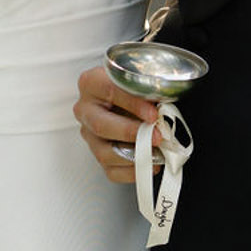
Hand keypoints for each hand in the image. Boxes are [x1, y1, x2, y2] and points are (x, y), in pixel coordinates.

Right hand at [74, 62, 159, 183]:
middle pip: (101, 126)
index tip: (153, 114)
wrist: (129, 95)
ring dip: (134, 155)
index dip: (133, 104)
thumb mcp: (141, 79)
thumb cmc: (134, 85)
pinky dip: (133, 171)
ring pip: (105, 153)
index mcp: (91, 83)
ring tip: (157, 152)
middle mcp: (85, 109)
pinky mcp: (98, 153)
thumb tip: (165, 109)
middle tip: (156, 136)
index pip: (109, 92)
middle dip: (132, 133)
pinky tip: (150, 163)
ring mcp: (89, 134)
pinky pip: (112, 171)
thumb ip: (149, 90)